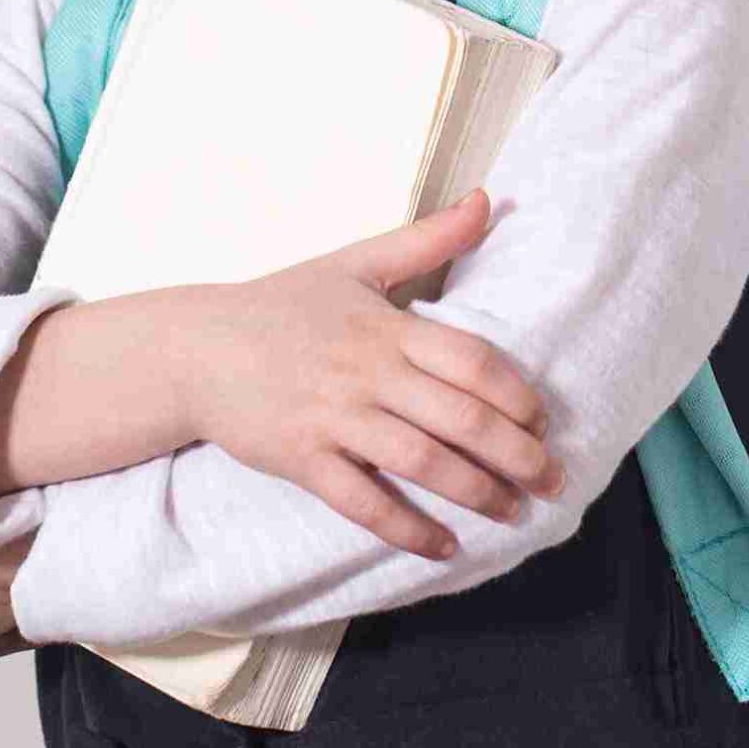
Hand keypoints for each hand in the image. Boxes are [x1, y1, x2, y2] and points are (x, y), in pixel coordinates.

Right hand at [183, 187, 564, 559]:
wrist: (196, 348)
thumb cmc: (281, 305)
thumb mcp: (356, 264)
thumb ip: (427, 240)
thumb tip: (488, 199)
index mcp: (385, 326)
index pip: (471, 360)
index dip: (516, 394)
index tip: (542, 420)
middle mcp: (365, 373)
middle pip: (459, 418)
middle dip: (516, 455)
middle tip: (552, 481)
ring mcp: (333, 418)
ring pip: (421, 463)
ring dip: (476, 494)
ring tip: (513, 513)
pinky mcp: (301, 459)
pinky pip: (363, 503)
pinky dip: (407, 529)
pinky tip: (444, 547)